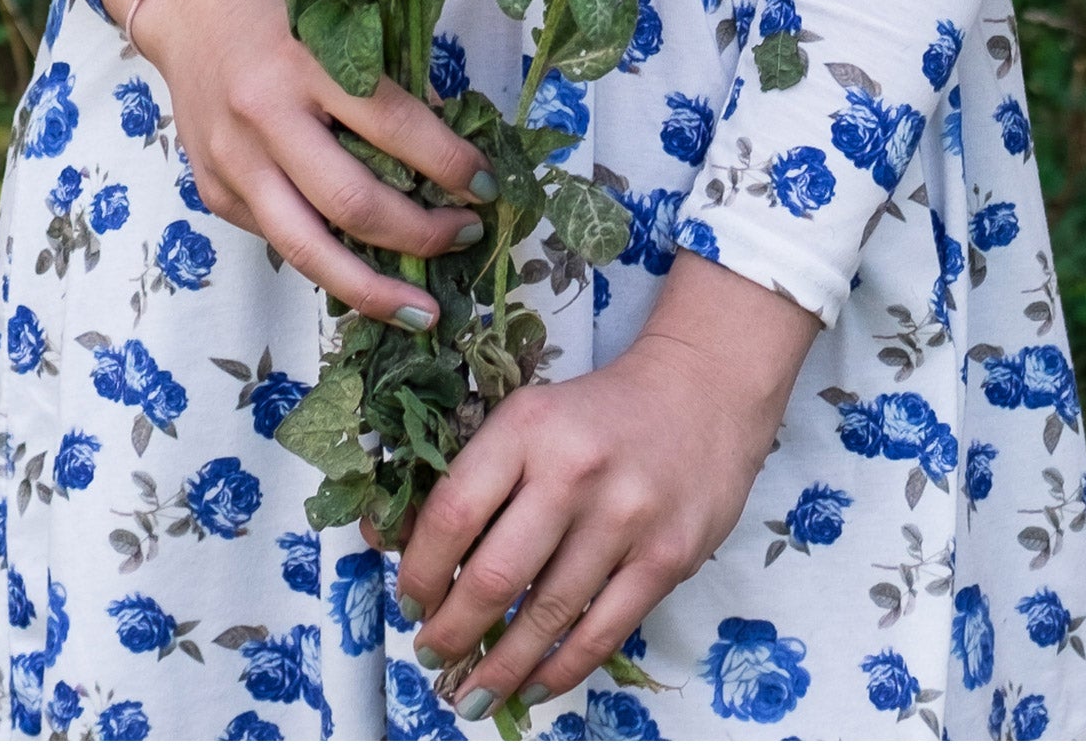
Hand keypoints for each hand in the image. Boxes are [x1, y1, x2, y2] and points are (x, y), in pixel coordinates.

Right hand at [102, 0, 486, 329]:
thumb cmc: (284, 5)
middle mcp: (265, 117)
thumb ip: (385, 84)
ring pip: (307, 249)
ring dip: (373, 289)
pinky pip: (278, 240)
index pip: (394, 126)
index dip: (449, 163)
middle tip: (466, 238)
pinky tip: (366, 272)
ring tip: (424, 311)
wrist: (189, 2)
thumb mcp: (343, 23)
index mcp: (308, 61)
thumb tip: (449, 155)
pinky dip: (328, 260)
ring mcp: (232, 162)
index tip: (487, 185)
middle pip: (352, 202)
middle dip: (420, 234)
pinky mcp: (212, 192)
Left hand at [399, 253, 820, 715]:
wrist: (703, 389)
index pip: (451, 515)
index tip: (410, 602)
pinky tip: (531, 688)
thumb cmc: (596, 413)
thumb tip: (382, 541)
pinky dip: (558, 673)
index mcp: (529, 426)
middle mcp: (576, 470)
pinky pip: (601, 634)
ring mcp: (627, 516)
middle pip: (492, 578)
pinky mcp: (667, 556)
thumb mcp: (527, 418)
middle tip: (433, 656)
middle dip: (450, 635)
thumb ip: (465, 476)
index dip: (417, 573)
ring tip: (468, 696)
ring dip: (497, 670)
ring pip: (544, 618)